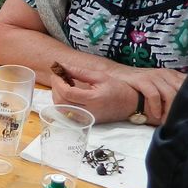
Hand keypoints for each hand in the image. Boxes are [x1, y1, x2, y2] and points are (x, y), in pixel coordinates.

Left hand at [55, 65, 183, 124]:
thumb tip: (62, 66)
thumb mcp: (101, 76)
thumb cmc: (119, 89)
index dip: (58, 82)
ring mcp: (86, 119)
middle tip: (57, 75)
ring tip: (63, 82)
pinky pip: (67, 113)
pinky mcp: (85, 121)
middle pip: (61, 102)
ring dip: (57, 94)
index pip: (67, 93)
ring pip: (61, 109)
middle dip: (55, 87)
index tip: (57, 72)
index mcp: (93, 99)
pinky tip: (67, 92)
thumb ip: (80, 72)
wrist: (132, 105)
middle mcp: (88, 112)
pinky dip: (62, 102)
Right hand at [107, 65, 186, 124]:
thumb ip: (172, 92)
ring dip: (169, 111)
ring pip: (170, 94)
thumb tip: (185, 109)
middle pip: (183, 91)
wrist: (116, 73)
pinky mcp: (142, 80)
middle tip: (180, 123)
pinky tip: (155, 115)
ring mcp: (154, 76)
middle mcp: (166, 74)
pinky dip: (156, 107)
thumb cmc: (141, 84)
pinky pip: (154, 94)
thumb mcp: (160, 85)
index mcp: (173, 75)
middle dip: (182, 109)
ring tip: (167, 122)